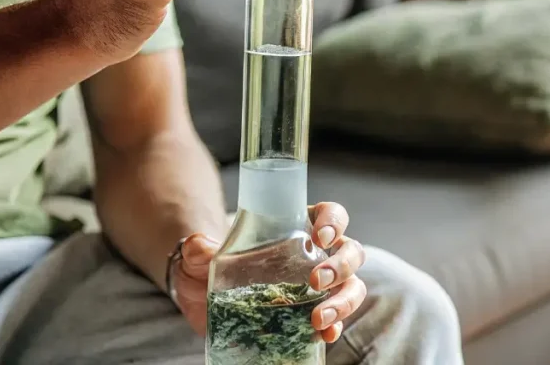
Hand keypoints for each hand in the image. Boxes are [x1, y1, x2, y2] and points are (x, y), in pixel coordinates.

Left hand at [169, 203, 367, 342]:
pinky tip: (324, 335)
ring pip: (351, 286)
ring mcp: (319, 286)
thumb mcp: (201, 255)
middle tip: (316, 281)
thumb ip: (200, 248)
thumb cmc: (209, 265)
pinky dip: (335, 327)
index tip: (320, 237)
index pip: (330, 214)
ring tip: (319, 318)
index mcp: (299, 225)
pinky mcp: (312, 314)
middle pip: (350, 251)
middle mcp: (317, 253)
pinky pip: (336, 319)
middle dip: (340, 266)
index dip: (333, 222)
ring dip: (343, 301)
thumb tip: (198, 245)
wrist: (203, 299)